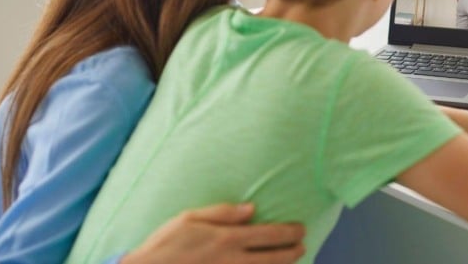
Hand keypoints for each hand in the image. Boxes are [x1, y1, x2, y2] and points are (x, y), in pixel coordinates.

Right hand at [122, 203, 304, 263]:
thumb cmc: (164, 245)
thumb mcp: (189, 218)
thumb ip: (223, 213)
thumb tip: (252, 209)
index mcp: (226, 240)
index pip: (268, 235)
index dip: (289, 233)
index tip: (301, 229)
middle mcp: (232, 261)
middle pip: (273, 258)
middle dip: (292, 252)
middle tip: (303, 246)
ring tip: (293, 261)